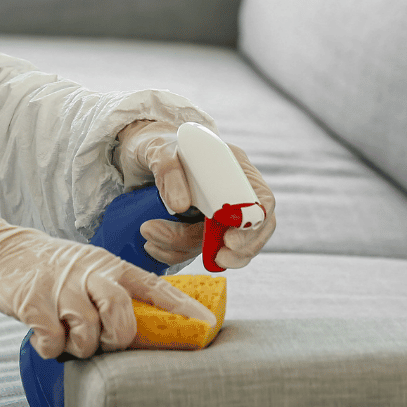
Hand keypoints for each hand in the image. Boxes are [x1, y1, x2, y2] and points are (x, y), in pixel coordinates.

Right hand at [0, 212, 214, 358]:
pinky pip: (52, 341)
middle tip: (103, 341)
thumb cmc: (59, 271)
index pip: (153, 286)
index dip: (180, 307)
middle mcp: (90, 274)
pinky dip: (51, 348)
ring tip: (68, 335)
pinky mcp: (32, 302)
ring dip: (79, 346)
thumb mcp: (93, 271)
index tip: (206, 324)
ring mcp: (61, 287)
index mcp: (111, 267)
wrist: (5, 252)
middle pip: (120, 314)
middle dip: (117, 339)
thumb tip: (151, 332)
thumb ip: (119, 294)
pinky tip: (46, 336)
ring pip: (86, 334)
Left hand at [114, 121, 276, 268]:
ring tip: (152, 240)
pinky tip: (152, 245)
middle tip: (217, 258)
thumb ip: (170, 170)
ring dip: (190, 251)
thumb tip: (180, 205)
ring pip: (222, 247)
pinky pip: (197, 251)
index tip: (230, 240)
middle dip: (237, 252)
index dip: (254, 225)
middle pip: (252, 232)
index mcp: (234, 167)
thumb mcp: (161, 151)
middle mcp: (233, 192)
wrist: (143, 158)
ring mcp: (219, 213)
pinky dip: (175, 254)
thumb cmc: (158, 148)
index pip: (262, 200)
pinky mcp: (202, 230)